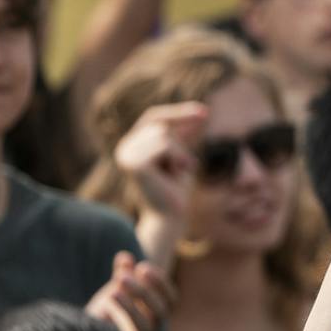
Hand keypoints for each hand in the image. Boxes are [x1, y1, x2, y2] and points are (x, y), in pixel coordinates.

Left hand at [88, 251, 174, 330]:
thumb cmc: (104, 314)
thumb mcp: (114, 290)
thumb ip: (122, 274)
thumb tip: (125, 257)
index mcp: (155, 315)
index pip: (171, 300)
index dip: (161, 283)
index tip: (142, 267)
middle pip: (160, 312)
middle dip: (144, 291)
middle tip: (122, 277)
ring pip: (146, 328)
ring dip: (131, 306)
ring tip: (113, 288)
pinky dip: (120, 320)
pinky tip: (105, 303)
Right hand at [113, 101, 206, 224]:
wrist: (171, 218)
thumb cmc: (175, 189)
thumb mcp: (180, 156)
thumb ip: (181, 135)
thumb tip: (198, 112)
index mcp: (131, 145)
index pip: (153, 118)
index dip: (178, 112)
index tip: (206, 112)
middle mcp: (124, 148)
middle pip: (159, 125)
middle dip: (179, 144)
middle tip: (183, 168)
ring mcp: (126, 155)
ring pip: (163, 134)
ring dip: (179, 153)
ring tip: (176, 173)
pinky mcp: (134, 164)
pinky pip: (164, 145)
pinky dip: (177, 158)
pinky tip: (175, 174)